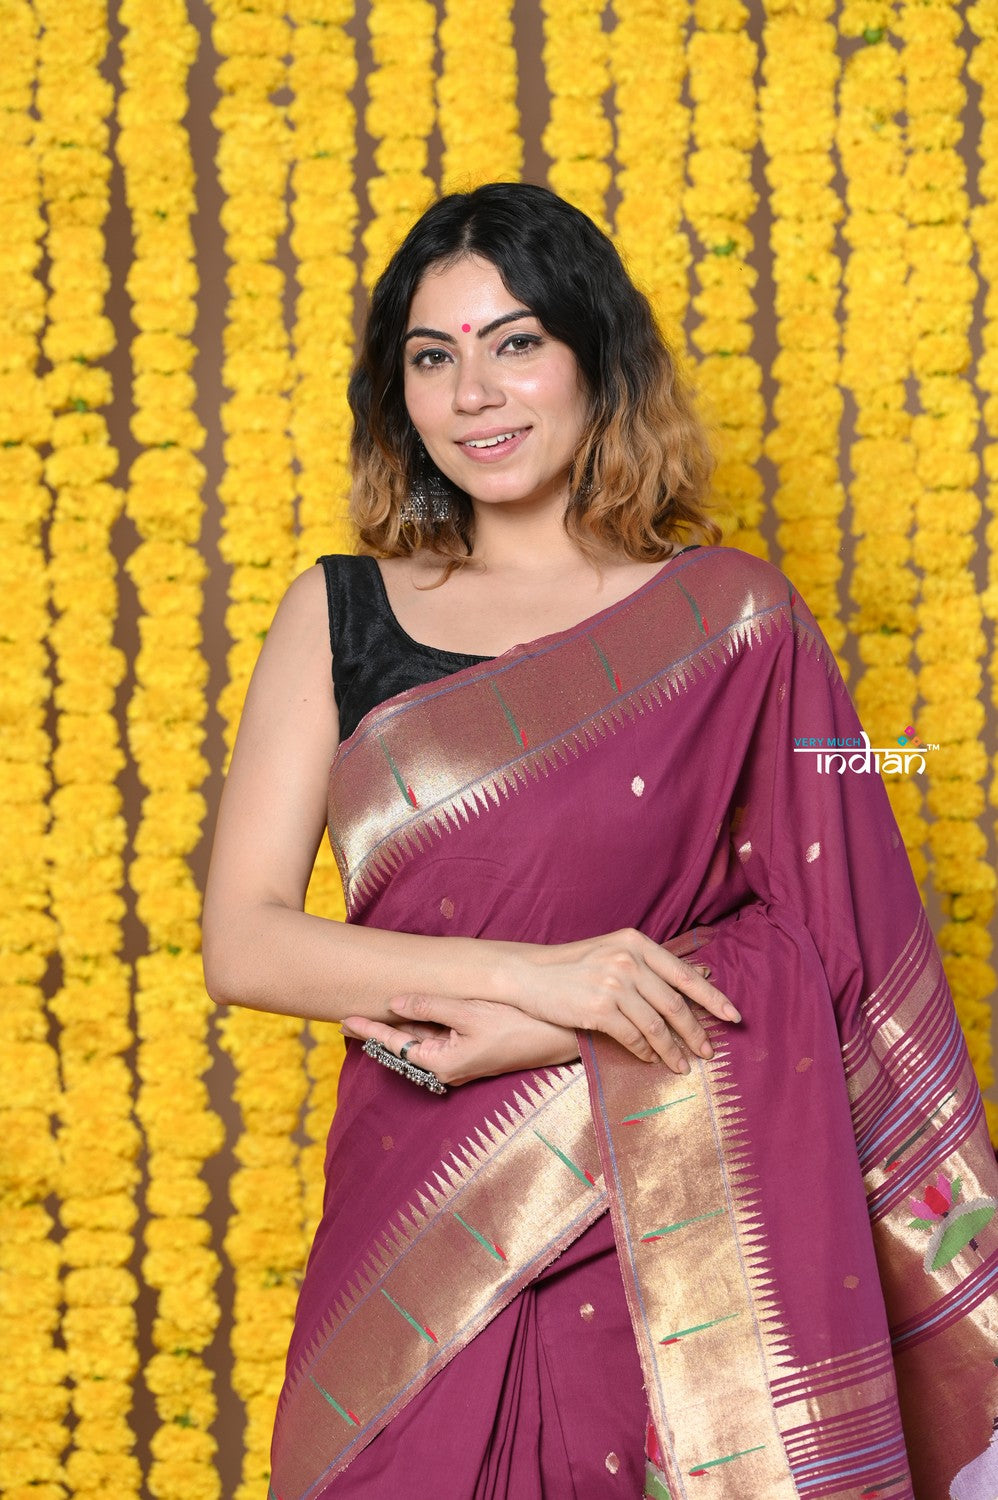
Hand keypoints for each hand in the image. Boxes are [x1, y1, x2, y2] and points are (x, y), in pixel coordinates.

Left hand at [342, 993, 578, 1086]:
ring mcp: (460, 1059)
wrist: (560, 1037)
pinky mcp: (472, 1050)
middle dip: (377, 1031)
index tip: (343, 1020)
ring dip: (398, 1027)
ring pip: (421, 1040)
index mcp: (442, 1062)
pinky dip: (421, 1024)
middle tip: (346, 1018)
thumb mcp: (470, 1012)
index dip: (368, 1030)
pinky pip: (439, 1036)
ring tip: (371, 1014)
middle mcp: (448, 1066)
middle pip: (404, 1045)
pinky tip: (410, 1013)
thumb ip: (430, 1007)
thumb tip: (395, 1003)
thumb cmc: (518, 1024)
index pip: (395, 1044)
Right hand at [502, 929, 737, 1071]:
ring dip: (673, 1050)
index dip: (712, 998)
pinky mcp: (598, 1009)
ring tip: (682, 1066)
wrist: (529, 973)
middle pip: (675, 1004)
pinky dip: (645, 1052)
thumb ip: (649, 964)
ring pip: (656, 1026)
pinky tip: (649, 1060)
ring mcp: (613, 984)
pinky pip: (632, 1037)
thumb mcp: (614, 951)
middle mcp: (628, 960)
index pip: (684, 975)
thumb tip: (698, 977)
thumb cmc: (573, 964)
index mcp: (636, 943)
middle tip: (709, 1052)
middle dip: (697, 1033)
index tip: (732, 1016)